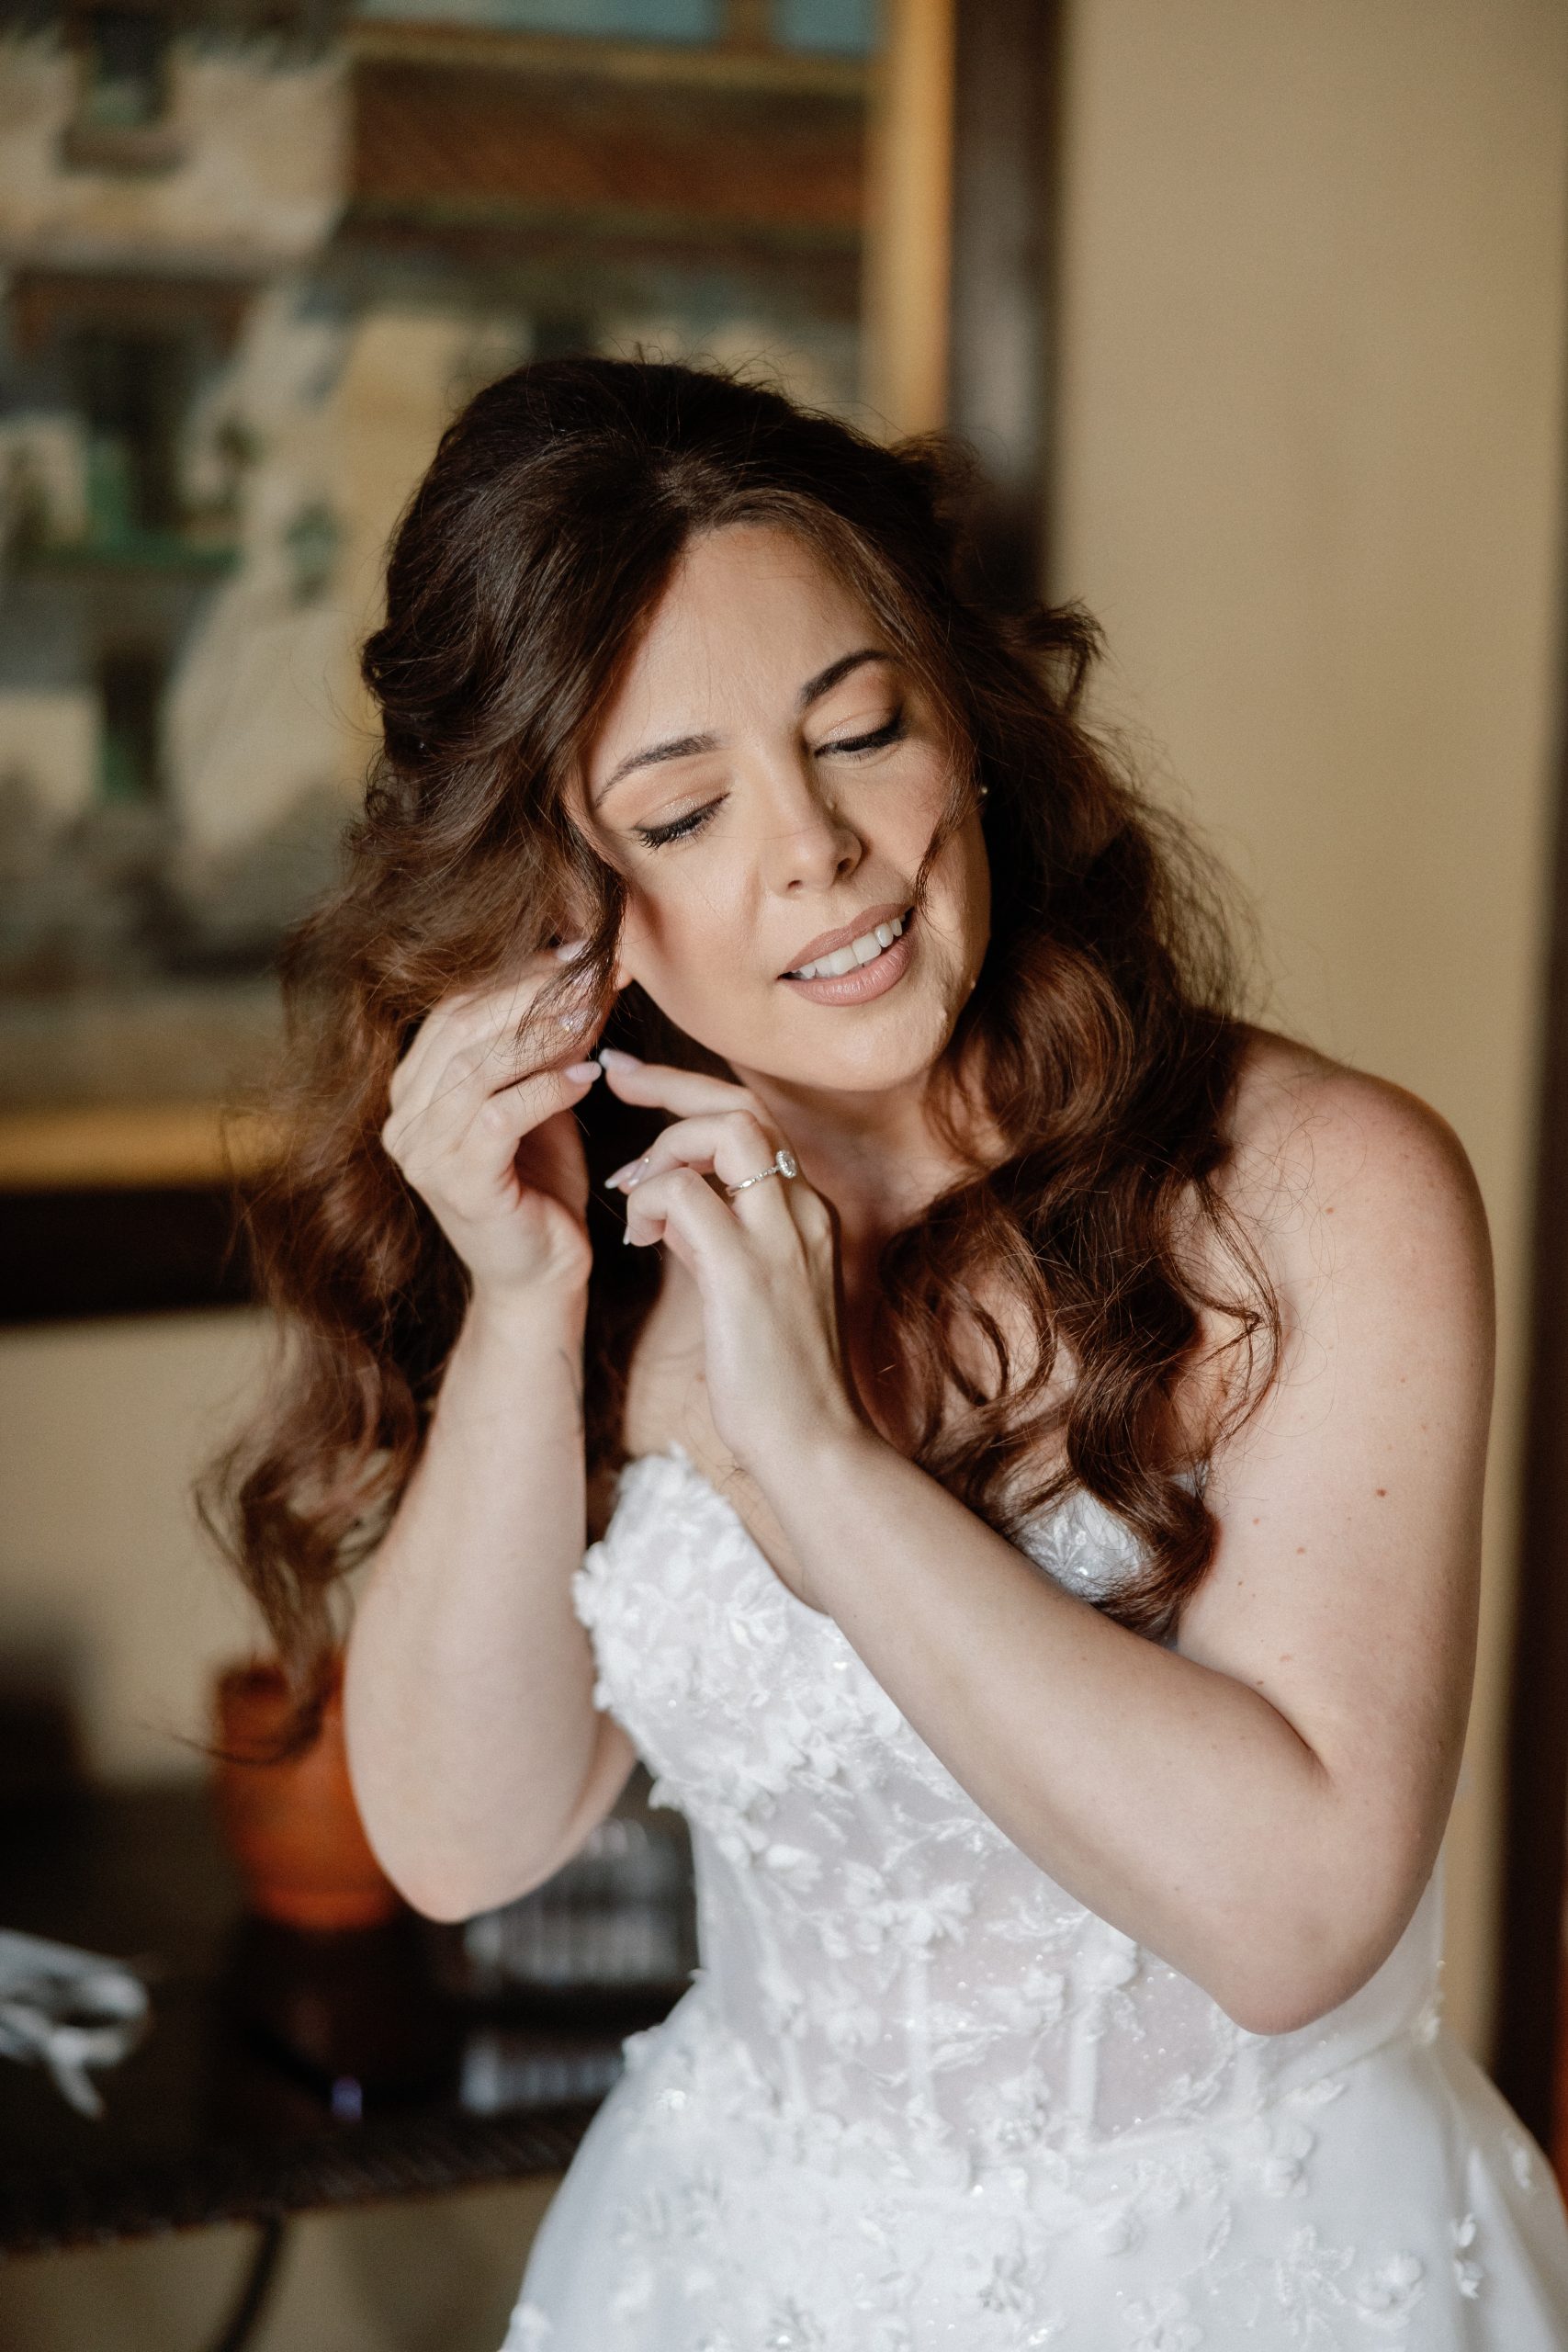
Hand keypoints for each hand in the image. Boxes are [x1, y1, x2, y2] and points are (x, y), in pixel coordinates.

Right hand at [380, 947, 605, 1306]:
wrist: (539, 1276)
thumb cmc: (541, 1186)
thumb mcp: (540, 1101)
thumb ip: (544, 1046)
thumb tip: (583, 971)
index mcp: (413, 1088)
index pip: (455, 1009)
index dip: (517, 974)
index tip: (580, 949)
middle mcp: (404, 1116)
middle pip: (462, 1027)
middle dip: (532, 991)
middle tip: (592, 967)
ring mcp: (422, 1151)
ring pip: (476, 1065)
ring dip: (542, 1032)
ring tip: (595, 1012)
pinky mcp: (456, 1182)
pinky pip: (500, 1115)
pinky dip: (548, 1087)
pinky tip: (590, 1074)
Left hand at [599, 1050, 867, 1485]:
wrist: (814, 1446)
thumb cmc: (777, 1381)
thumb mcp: (745, 1289)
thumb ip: (716, 1237)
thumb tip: (671, 1204)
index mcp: (806, 1212)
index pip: (756, 1119)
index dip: (693, 1090)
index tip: (640, 1079)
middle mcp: (803, 1210)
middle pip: (743, 1105)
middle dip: (672, 1083)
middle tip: (617, 1078)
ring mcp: (781, 1237)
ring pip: (724, 1131)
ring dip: (664, 1149)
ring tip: (634, 1195)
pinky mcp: (747, 1272)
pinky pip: (686, 1195)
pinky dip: (652, 1201)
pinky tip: (641, 1241)